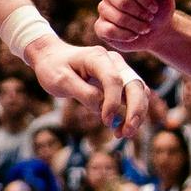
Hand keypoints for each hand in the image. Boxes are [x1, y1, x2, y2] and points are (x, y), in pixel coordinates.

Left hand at [24, 34, 148, 136]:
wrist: (51, 58)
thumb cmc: (53, 67)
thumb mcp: (60, 80)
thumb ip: (83, 92)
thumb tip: (102, 107)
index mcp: (97, 57)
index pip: (114, 80)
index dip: (113, 102)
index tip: (105, 120)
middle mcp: (113, 61)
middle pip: (135, 85)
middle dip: (136, 111)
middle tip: (127, 132)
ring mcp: (119, 70)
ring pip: (140, 93)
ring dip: (136, 115)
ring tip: (123, 133)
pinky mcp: (120, 82)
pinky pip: (133, 98)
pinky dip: (131, 114)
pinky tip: (119, 129)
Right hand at [95, 0, 178, 52]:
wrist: (158, 30)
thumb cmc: (159, 8)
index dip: (145, 0)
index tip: (155, 7)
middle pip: (121, 1)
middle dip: (141, 14)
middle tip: (150, 18)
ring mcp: (103, 9)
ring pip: (116, 17)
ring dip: (137, 26)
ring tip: (145, 28)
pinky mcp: (101, 26)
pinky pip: (108, 31)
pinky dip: (125, 35)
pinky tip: (134, 35)